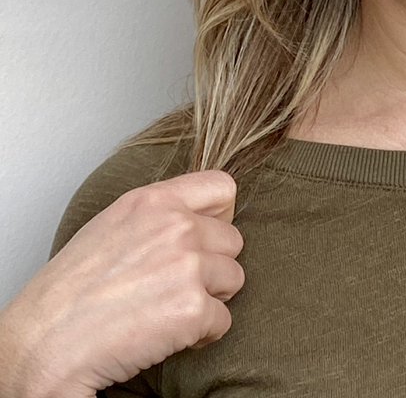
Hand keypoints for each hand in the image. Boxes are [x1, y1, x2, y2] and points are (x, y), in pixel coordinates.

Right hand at [2, 170, 244, 396]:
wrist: (44, 344)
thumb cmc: (70, 291)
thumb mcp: (113, 225)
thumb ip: (159, 215)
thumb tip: (199, 219)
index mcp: (154, 200)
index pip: (221, 187)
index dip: (219, 216)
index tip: (205, 238)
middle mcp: (176, 226)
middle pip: (233, 240)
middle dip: (213, 266)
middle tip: (176, 287)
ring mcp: (188, 266)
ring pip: (234, 279)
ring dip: (210, 299)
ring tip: (169, 310)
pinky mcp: (193, 309)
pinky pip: (223, 321)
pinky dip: (202, 335)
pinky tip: (166, 335)